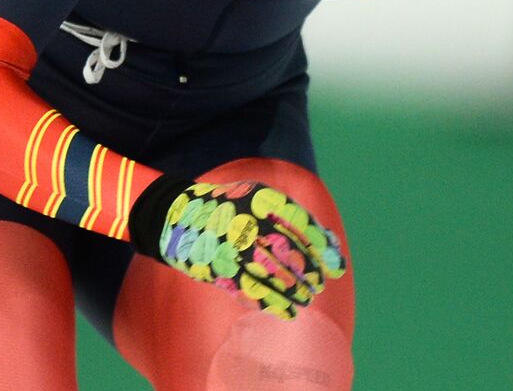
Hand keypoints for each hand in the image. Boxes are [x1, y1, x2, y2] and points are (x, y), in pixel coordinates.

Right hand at [150, 180, 346, 319]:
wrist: (179, 216)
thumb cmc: (231, 208)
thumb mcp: (262, 201)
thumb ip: (295, 219)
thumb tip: (331, 244)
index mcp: (261, 201)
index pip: (299, 225)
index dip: (319, 248)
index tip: (332, 266)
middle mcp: (247, 221)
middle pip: (285, 251)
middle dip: (306, 272)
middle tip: (317, 287)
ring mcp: (231, 244)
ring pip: (267, 273)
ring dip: (289, 291)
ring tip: (304, 303)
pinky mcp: (216, 266)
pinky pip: (245, 287)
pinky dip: (266, 301)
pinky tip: (282, 310)